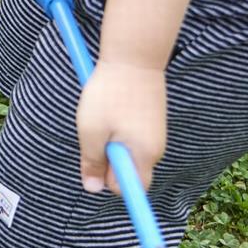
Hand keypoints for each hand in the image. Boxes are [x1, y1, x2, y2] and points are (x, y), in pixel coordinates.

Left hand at [75, 59, 166, 194]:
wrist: (134, 57)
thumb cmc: (109, 94)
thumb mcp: (91, 130)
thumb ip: (92, 162)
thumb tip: (92, 189)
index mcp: (143, 156)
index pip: (129, 189)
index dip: (108, 181)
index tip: (95, 161)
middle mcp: (155, 149)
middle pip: (129, 172)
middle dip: (109, 161)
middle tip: (95, 135)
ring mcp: (156, 134)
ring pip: (129, 153)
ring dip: (112, 143)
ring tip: (104, 118)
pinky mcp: (153, 121)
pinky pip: (133, 137)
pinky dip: (119, 130)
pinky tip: (113, 110)